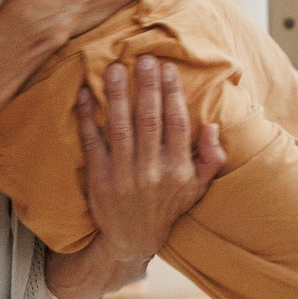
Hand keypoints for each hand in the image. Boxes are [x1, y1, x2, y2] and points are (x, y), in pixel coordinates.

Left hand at [76, 57, 227, 269]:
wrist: (132, 240)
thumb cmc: (167, 208)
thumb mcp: (197, 188)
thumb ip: (211, 158)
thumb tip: (213, 126)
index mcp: (178, 170)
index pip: (177, 123)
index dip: (172, 94)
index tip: (167, 69)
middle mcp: (151, 171)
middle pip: (149, 120)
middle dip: (146, 86)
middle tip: (144, 58)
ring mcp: (123, 175)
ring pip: (120, 126)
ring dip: (116, 95)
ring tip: (113, 68)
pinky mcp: (99, 178)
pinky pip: (92, 142)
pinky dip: (87, 117)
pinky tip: (84, 95)